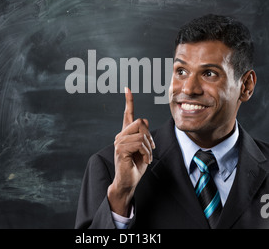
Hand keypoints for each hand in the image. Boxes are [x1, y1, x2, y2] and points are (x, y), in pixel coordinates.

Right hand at [107, 87, 154, 216]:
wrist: (128, 182)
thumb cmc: (135, 165)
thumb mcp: (144, 149)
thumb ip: (144, 135)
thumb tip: (146, 119)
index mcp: (126, 133)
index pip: (127, 114)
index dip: (128, 101)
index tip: (127, 88)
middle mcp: (120, 135)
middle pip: (140, 121)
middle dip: (149, 135)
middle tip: (150, 148)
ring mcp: (119, 142)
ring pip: (141, 133)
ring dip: (149, 147)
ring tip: (146, 157)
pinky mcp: (120, 149)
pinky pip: (139, 143)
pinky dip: (146, 153)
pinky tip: (144, 160)